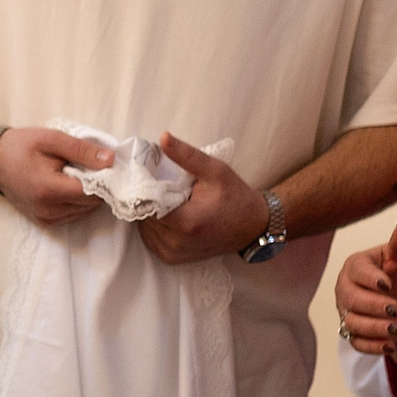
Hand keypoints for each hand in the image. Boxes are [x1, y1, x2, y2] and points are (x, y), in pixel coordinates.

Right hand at [0, 126, 110, 225]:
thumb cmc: (21, 146)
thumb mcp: (52, 139)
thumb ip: (82, 150)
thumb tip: (110, 160)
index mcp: (49, 190)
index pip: (93, 193)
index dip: (103, 179)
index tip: (102, 164)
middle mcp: (48, 210)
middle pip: (91, 204)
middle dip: (96, 186)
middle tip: (86, 167)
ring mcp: (46, 219)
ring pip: (84, 211)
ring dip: (86, 195)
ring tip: (72, 176)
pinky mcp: (44, 222)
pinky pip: (73, 215)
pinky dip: (76, 202)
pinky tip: (65, 186)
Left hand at [139, 134, 268, 265]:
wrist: (252, 227)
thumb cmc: (235, 196)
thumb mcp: (215, 170)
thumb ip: (187, 155)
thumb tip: (163, 137)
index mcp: (186, 222)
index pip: (147, 204)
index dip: (144, 189)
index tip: (149, 177)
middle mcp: (176, 242)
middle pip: (144, 216)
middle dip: (146, 200)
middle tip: (157, 187)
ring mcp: (173, 253)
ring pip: (144, 229)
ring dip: (149, 214)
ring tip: (164, 201)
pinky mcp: (172, 259)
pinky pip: (150, 240)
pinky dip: (153, 227)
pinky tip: (166, 215)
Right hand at [334, 218, 396, 355]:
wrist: (391, 299)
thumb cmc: (392, 275)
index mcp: (354, 267)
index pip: (357, 272)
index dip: (370, 279)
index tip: (387, 284)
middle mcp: (344, 290)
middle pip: (351, 300)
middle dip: (373, 306)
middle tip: (395, 309)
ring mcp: (346, 312)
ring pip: (353, 323)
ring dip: (375, 328)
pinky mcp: (352, 332)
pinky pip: (357, 343)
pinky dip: (373, 346)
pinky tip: (391, 345)